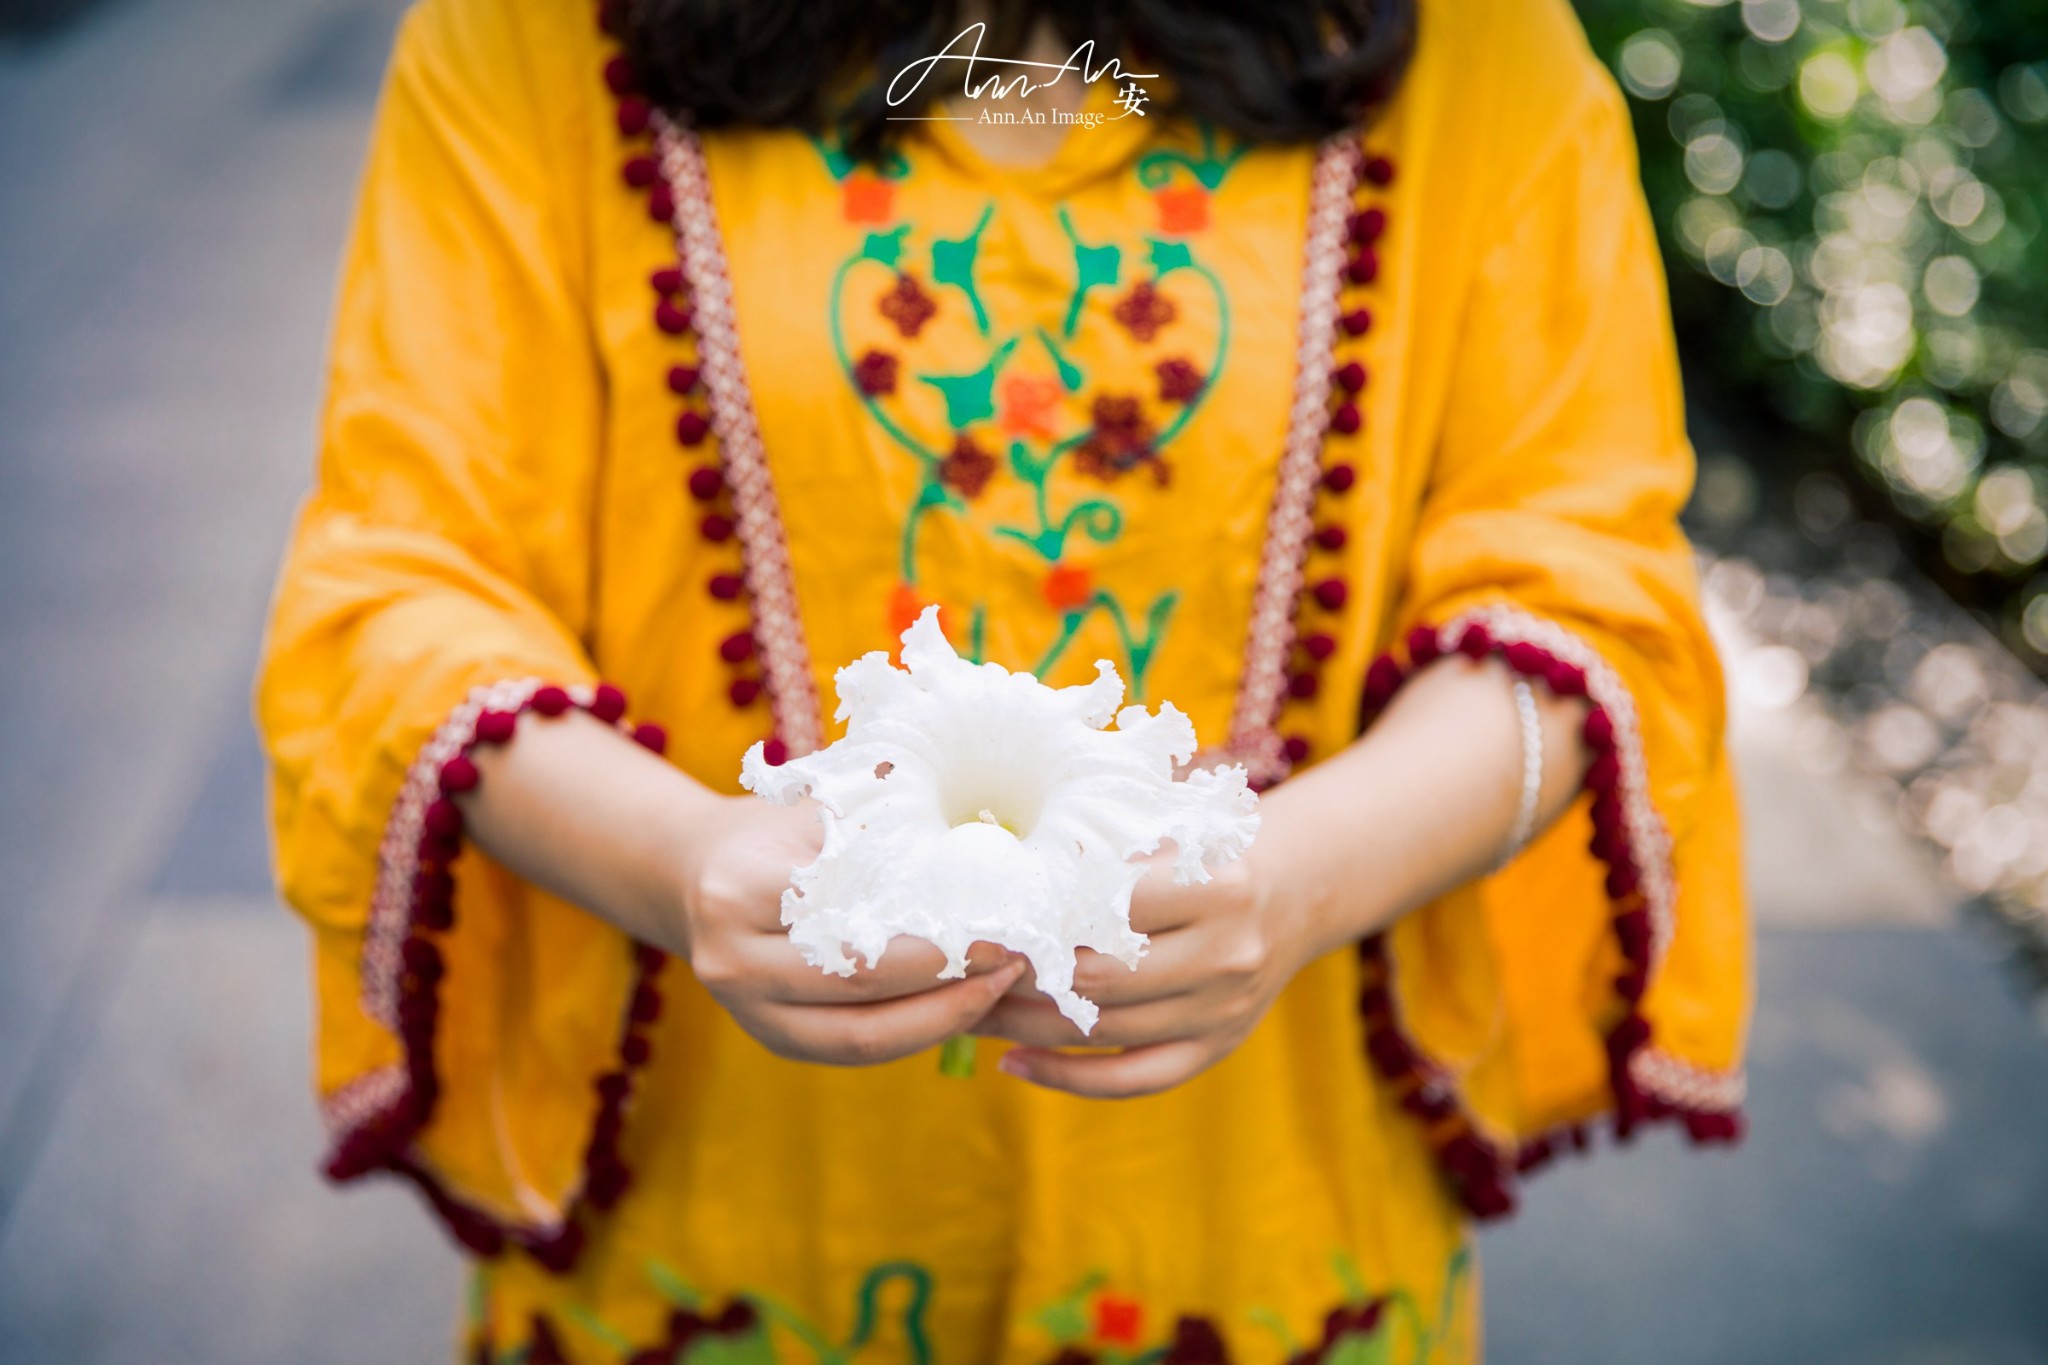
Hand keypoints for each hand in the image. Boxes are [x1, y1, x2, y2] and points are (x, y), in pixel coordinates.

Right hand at [670, 795, 1024, 1066]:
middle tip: (1015, 956)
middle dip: (948, 977)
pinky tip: (962, 1009)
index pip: (848, 917)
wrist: (696, 875)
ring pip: (860, 1035)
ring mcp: (746, 1010)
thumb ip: (879, 823)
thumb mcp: (817, 807)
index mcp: (736, 890)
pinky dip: (914, 1034)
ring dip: (941, 1019)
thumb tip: (983, 837)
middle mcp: (730, 960)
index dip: (929, 927)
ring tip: (1000, 988)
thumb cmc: (775, 829)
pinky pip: (852, 1050)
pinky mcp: (771, 1039)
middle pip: (858, 982)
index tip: (998, 916)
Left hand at [972, 849, 1312, 1098]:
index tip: (978, 918)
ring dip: (1025, 1026)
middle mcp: (1228, 954)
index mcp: (1218, 888)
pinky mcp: (1216, 1048)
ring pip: (1105, 1031)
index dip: (1039, 918)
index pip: (1107, 911)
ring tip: (967, 1011)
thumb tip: (1001, 881)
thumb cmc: (1207, 851)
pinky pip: (1133, 1078)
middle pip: (1100, 979)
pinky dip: (1067, 1079)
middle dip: (1019, 978)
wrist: (1293, 891)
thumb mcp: (1170, 835)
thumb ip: (1104, 856)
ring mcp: (1224, 1010)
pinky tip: (1014, 1065)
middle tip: (958, 969)